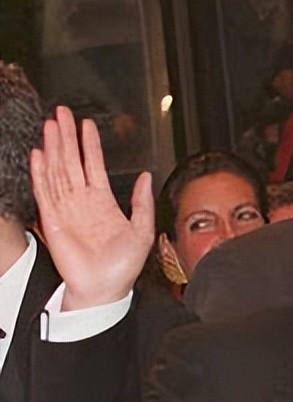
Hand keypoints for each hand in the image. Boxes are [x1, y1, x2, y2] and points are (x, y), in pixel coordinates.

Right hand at [29, 106, 153, 309]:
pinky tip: (39, 155)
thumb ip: (142, 202)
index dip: (90, 145)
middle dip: (67, 137)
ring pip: (57, 171)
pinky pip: (44, 192)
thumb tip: (145, 175)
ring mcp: (66, 209)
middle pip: (72, 162)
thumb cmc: (123, 266)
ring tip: (51, 125)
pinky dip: (41, 173)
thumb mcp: (143, 231)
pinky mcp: (52, 220)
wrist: (105, 288)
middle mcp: (82, 202)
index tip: (87, 124)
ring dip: (54, 148)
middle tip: (62, 113)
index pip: (95, 166)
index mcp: (103, 202)